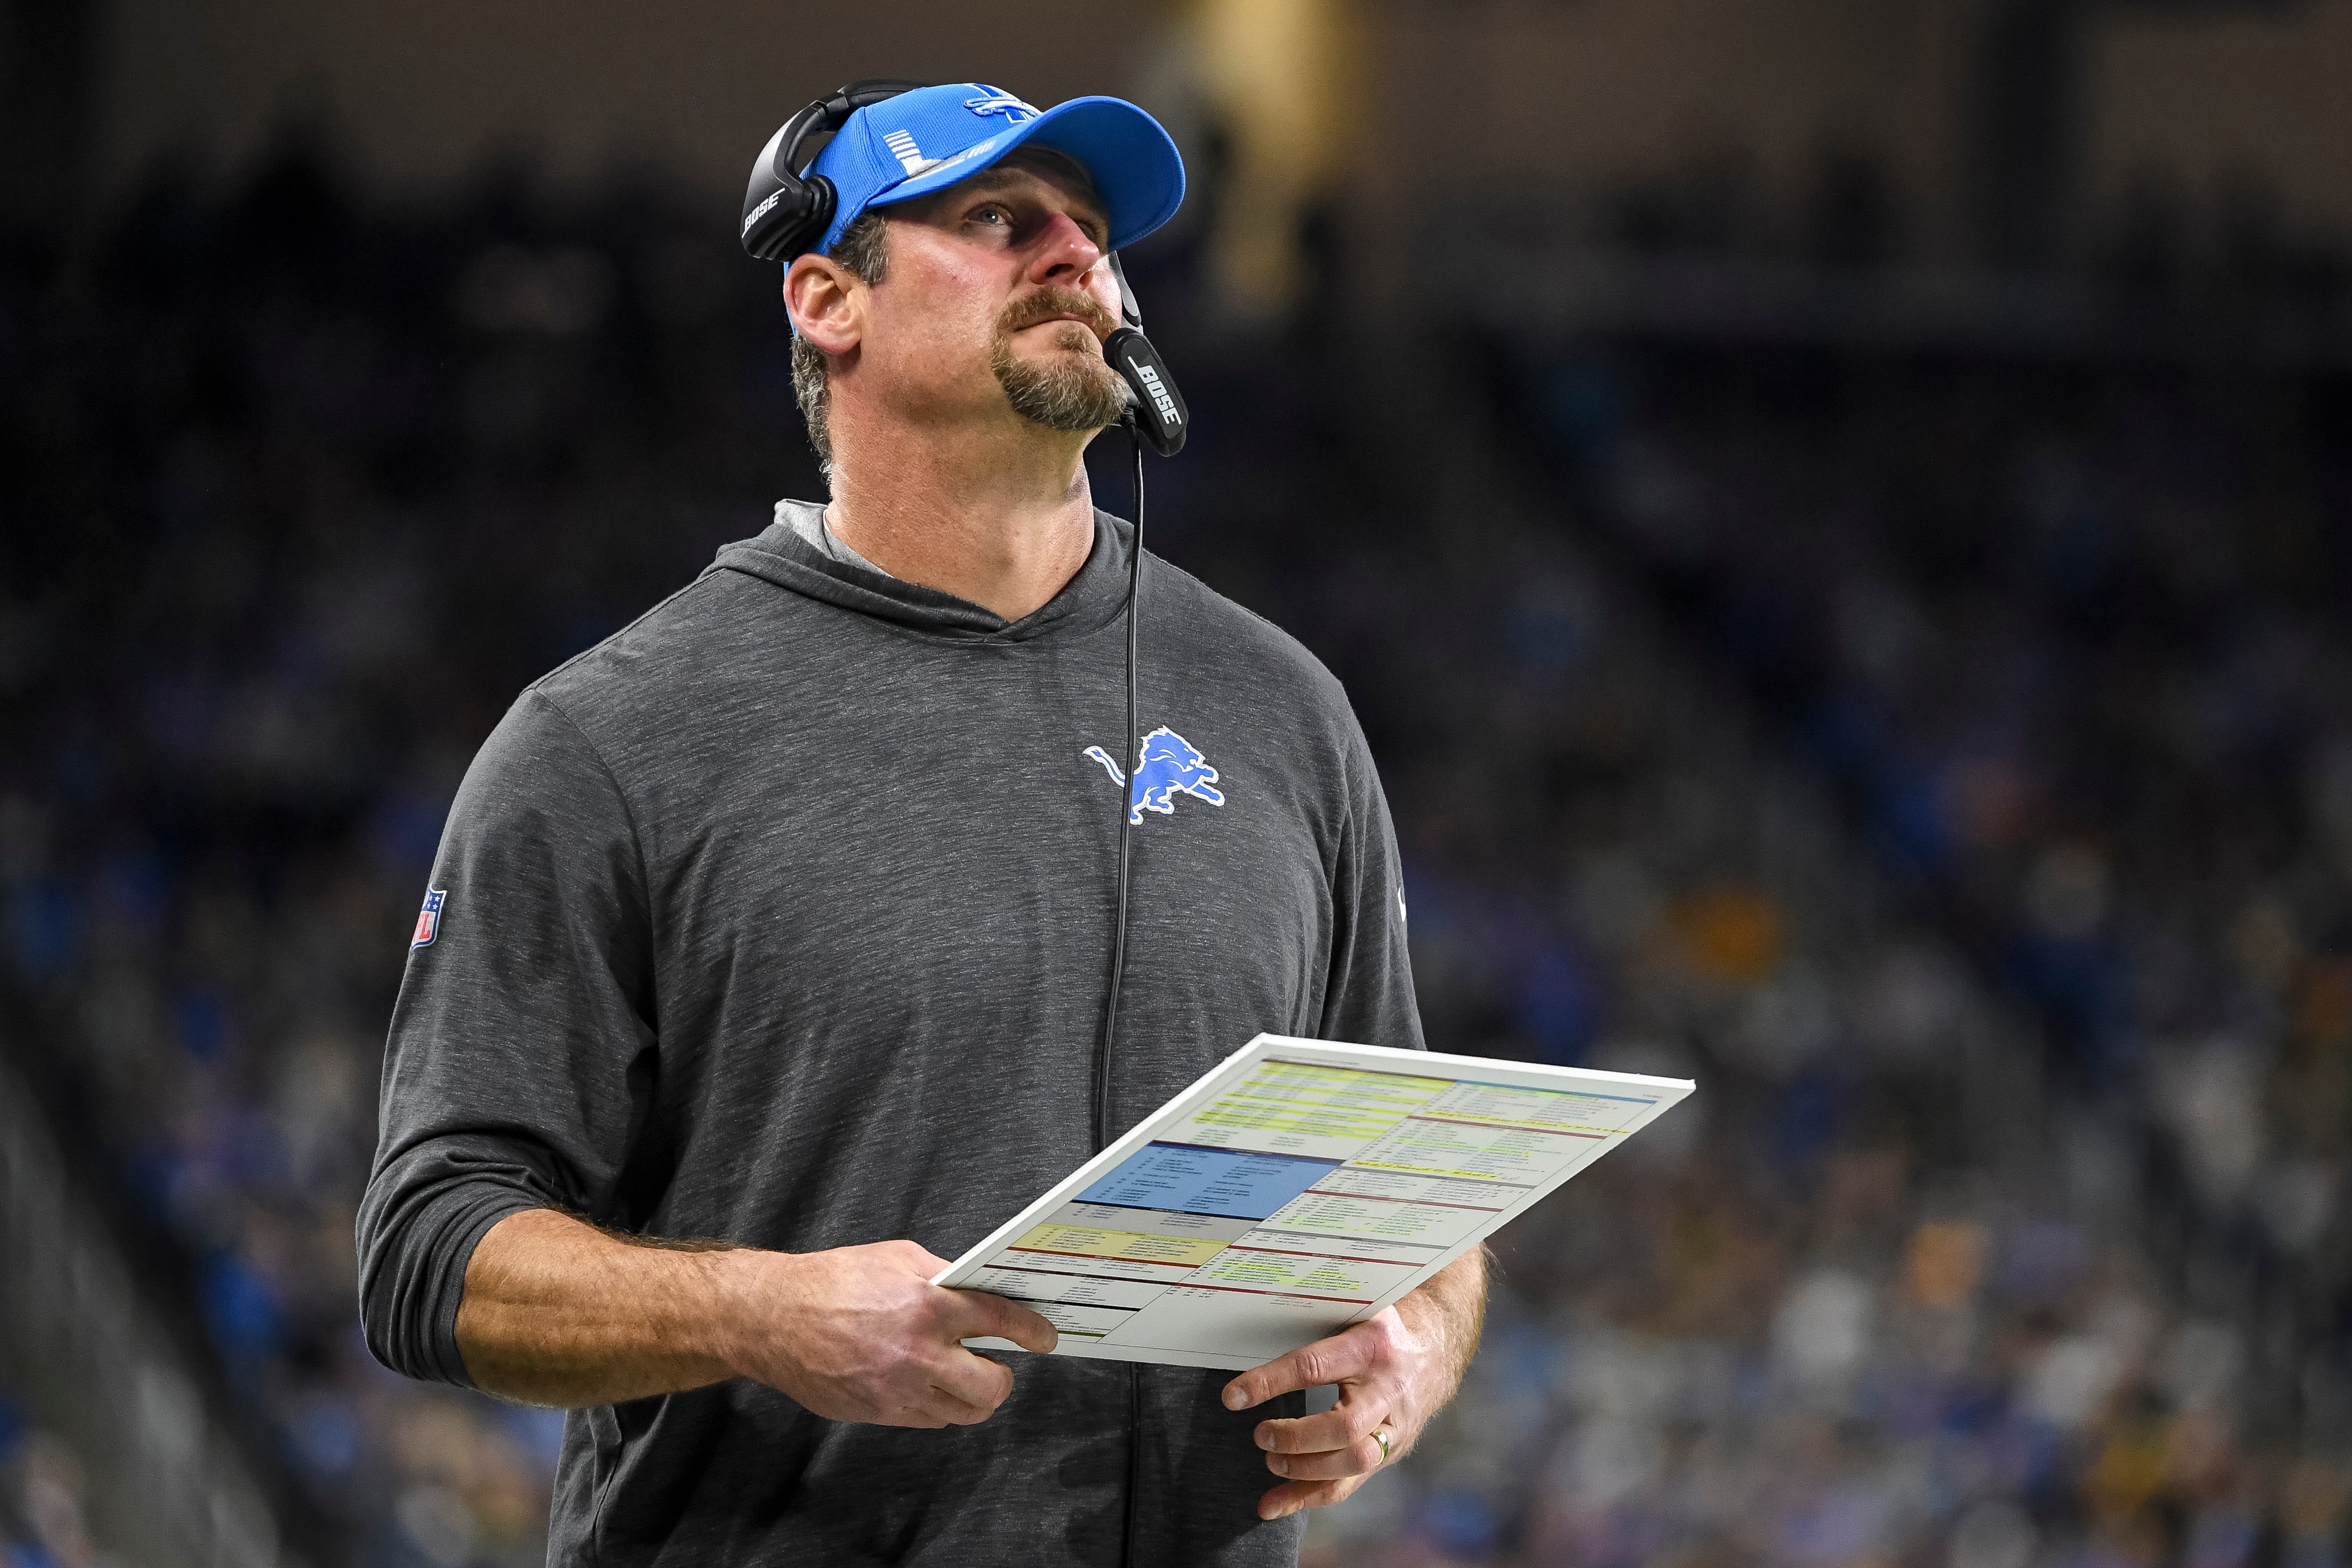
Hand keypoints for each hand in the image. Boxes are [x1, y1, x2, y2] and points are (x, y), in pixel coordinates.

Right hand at [716, 1239, 1057, 1426]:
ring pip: (962, 1412)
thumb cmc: (835, 1280)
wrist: (774, 1318)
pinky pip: (929, 1420)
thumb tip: (981, 1291)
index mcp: (927, 1304)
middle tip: (998, 1362)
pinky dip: (939, 1404)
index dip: (1032, 1331)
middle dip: (1003, 1376)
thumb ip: (944, 1277)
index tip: (1045, 1337)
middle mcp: (917, 1353)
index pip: (1000, 1321)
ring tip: (965, 1374)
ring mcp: (897, 1390)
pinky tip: (929, 1383)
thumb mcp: (898, 1258)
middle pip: (991, 1386)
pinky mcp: (878, 1413)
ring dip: (972, 1396)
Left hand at [1220, 1303, 1448, 1519]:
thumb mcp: (1356, 1311)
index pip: (1314, 1367)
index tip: (1234, 1396)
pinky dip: (1309, 1497)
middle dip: (1295, 1437)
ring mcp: (1394, 1426)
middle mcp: (1387, 1389)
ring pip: (1353, 1462)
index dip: (1270, 1383)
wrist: (1433, 1351)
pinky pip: (1350, 1483)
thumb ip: (1317, 1319)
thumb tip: (1255, 1319)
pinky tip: (1273, 1504)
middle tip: (1260, 1434)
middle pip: (1343, 1427)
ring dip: (1304, 1470)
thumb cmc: (1379, 1329)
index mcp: (1371, 1345)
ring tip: (1270, 1460)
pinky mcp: (1390, 1452)